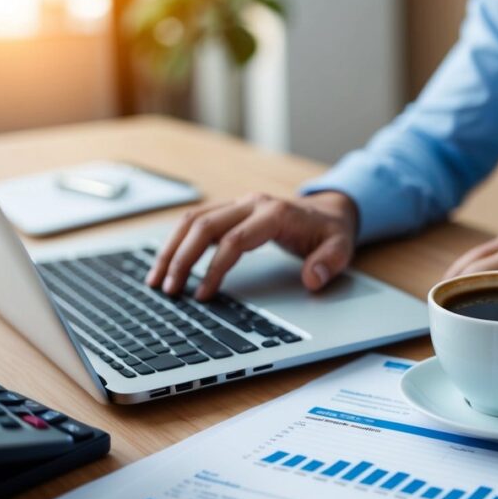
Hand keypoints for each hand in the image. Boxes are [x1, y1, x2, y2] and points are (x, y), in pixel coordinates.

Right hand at [146, 191, 357, 299]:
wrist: (329, 211)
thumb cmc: (330, 232)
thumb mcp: (341, 248)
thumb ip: (329, 263)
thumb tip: (312, 279)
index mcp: (274, 213)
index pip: (235, 240)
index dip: (215, 268)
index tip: (203, 295)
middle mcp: (251, 203)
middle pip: (205, 226)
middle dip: (182, 258)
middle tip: (168, 289)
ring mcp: (238, 203)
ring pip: (193, 220)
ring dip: (171, 249)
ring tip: (156, 279)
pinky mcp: (230, 209)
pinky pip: (196, 221)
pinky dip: (177, 241)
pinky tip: (166, 263)